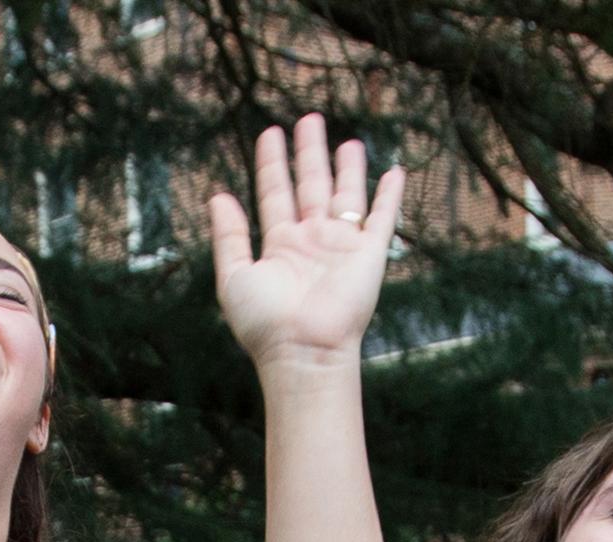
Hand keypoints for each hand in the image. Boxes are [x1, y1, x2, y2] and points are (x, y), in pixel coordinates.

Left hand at [209, 114, 404, 376]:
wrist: (303, 351)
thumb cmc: (264, 323)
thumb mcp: (234, 276)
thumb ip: (228, 236)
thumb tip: (218, 195)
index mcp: (280, 244)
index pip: (276, 192)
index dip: (273, 162)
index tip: (270, 132)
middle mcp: (311, 241)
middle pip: (311, 185)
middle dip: (309, 153)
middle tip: (308, 119)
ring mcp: (341, 246)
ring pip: (346, 195)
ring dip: (347, 168)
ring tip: (347, 140)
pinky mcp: (368, 256)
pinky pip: (382, 218)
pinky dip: (389, 195)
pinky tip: (394, 173)